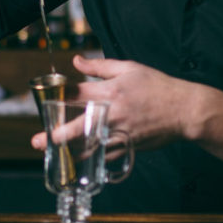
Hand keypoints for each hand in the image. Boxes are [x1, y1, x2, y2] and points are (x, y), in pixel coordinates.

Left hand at [31, 55, 192, 151]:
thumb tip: (76, 60)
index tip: (45, 102)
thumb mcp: (129, 68)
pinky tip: (77, 162)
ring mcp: (120, 134)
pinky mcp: (128, 147)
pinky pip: (104, 156)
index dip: (58, 98)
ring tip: (53, 155)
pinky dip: (90, 159)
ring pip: (89, 147)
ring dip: (69, 152)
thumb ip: (99, 66)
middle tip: (38, 141)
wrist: (184, 110)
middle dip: (56, 136)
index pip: (77, 94)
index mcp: (111, 91)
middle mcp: (112, 114)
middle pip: (78, 127)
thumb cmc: (157, 86)